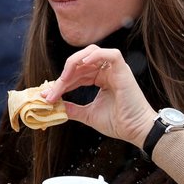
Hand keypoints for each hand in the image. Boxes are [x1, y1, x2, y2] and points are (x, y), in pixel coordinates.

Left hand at [41, 44, 156, 148]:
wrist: (136, 131)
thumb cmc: (118, 123)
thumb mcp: (88, 114)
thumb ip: (73, 109)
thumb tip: (56, 106)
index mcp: (101, 79)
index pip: (77, 73)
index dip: (62, 82)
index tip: (48, 94)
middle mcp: (108, 72)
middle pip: (80, 63)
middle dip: (64, 76)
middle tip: (52, 91)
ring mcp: (116, 70)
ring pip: (92, 53)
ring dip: (74, 63)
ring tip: (64, 79)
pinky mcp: (124, 71)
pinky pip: (111, 54)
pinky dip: (95, 56)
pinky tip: (82, 64)